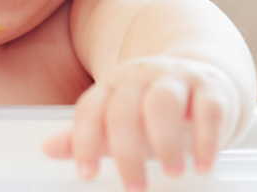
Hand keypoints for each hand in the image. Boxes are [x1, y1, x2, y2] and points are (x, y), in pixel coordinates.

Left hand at [43, 56, 240, 190]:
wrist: (199, 75)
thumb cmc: (152, 109)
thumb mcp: (118, 120)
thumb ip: (89, 135)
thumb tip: (46, 149)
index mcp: (113, 84)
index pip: (91, 109)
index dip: (85, 141)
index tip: (86, 175)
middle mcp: (140, 76)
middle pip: (124, 108)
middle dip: (126, 150)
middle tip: (134, 187)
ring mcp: (176, 78)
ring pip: (162, 101)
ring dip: (165, 140)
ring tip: (172, 173)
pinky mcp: (210, 87)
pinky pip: (207, 108)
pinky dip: (205, 139)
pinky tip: (203, 165)